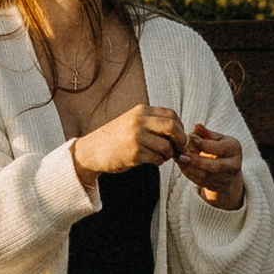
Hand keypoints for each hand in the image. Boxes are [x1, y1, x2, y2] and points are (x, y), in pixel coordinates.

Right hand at [70, 101, 188, 181]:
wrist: (92, 150)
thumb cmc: (116, 137)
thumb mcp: (133, 121)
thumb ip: (152, 122)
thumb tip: (179, 132)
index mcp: (141, 111)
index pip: (171, 115)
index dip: (181, 127)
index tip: (180, 138)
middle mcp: (139, 121)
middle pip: (172, 127)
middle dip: (181, 140)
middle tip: (180, 149)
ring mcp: (136, 137)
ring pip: (166, 146)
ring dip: (168, 154)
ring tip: (162, 156)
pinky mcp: (134, 154)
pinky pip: (157, 159)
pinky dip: (159, 162)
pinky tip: (152, 160)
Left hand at [172, 125, 245, 210]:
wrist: (228, 168)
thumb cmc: (220, 148)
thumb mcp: (216, 138)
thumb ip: (206, 133)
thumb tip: (196, 126)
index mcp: (235, 148)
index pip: (220, 148)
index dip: (205, 145)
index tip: (191, 139)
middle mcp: (234, 165)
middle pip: (215, 166)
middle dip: (197, 161)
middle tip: (182, 155)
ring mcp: (227, 178)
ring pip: (206, 176)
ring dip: (190, 168)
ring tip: (180, 159)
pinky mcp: (218, 186)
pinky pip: (201, 182)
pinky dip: (190, 174)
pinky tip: (182, 166)